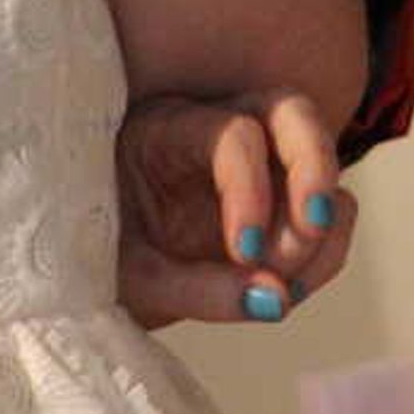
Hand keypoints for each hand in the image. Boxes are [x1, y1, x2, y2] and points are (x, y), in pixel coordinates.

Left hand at [113, 89, 357, 327]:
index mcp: (167, 130)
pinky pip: (327, 210)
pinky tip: (290, 287)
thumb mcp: (135, 282)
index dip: (250, 191)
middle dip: (315, 171)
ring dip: (324, 225)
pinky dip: (324, 251)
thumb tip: (279, 300)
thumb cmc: (99, 261)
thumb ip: (201, 291)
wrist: (86, 271)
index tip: (245, 254)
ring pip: (320, 160)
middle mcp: (220, 127)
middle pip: (294, 113)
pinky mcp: (279, 198)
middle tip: (310, 232)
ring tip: (288, 284)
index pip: (233, 136)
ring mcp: (257, 160)